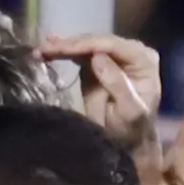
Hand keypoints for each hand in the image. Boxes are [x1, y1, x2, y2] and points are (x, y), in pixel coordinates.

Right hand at [36, 33, 162, 135]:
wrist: (127, 143)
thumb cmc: (133, 129)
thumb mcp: (129, 111)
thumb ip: (117, 84)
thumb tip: (98, 57)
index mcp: (143, 59)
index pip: (112, 45)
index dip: (85, 44)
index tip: (61, 48)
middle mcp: (130, 52)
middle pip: (97, 41)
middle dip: (69, 44)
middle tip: (43, 48)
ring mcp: (114, 56)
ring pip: (86, 45)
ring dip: (62, 46)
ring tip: (40, 49)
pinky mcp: (98, 62)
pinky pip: (79, 53)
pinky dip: (62, 52)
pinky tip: (47, 49)